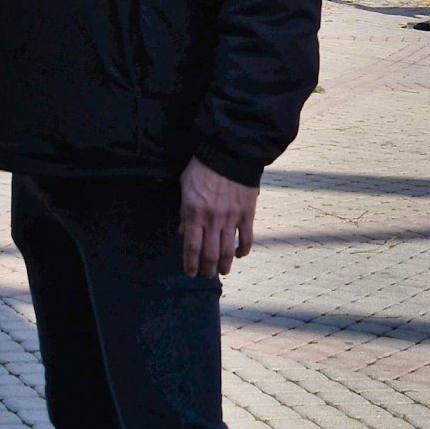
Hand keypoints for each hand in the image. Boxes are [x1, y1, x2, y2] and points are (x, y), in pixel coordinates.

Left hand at [178, 157, 257, 277]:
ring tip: (223, 271)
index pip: (191, 247)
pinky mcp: (247, 214)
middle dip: (207, 269)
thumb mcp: (186, 185)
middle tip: (207, 275)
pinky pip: (246, 239)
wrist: (229, 153)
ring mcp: (231, 218)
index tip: (190, 273)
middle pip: (209, 254)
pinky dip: (243, 251)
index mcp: (194, 212)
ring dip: (225, 265)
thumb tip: (183, 232)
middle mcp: (212, 219)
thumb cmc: (203, 167)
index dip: (190, 264)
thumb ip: (184, 211)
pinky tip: (240, 255)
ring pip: (227, 251)